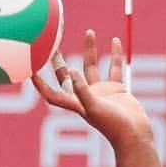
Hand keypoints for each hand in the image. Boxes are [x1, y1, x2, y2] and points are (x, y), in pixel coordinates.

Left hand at [33, 31, 152, 148]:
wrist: (134, 135)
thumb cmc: (113, 126)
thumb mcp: (95, 108)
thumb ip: (83, 90)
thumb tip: (72, 71)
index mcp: (75, 104)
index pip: (51, 94)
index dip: (40, 84)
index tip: (31, 69)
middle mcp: (85, 97)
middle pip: (67, 77)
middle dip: (60, 62)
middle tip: (53, 44)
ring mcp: (101, 93)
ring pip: (92, 67)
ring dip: (90, 50)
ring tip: (89, 31)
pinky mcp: (116, 90)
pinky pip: (114, 68)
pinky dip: (114, 55)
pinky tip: (114, 41)